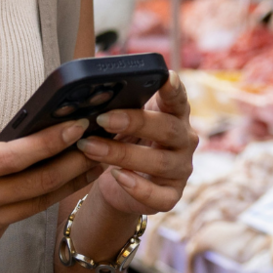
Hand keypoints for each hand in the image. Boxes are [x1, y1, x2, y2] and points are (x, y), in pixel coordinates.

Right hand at [0, 117, 100, 272]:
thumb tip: (5, 132)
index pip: (14, 157)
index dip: (50, 142)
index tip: (78, 126)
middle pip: (38, 185)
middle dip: (76, 165)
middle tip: (103, 145)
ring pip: (35, 205)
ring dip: (68, 184)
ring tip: (93, 164)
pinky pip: (15, 219)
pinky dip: (33, 201)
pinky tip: (51, 185)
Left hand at [77, 74, 197, 216]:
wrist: (120, 184)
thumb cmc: (124, 142)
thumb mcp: (122, 121)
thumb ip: (118, 107)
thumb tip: (89, 95)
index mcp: (175, 115)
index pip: (178, 99)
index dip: (174, 89)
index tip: (167, 76)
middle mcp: (184, 141)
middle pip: (167, 129)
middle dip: (134, 122)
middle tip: (102, 118)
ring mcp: (181, 169)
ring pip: (159, 162)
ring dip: (122, 154)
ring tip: (90, 147)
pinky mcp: (171, 195)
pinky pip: (159, 195)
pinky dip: (137, 187)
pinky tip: (116, 176)